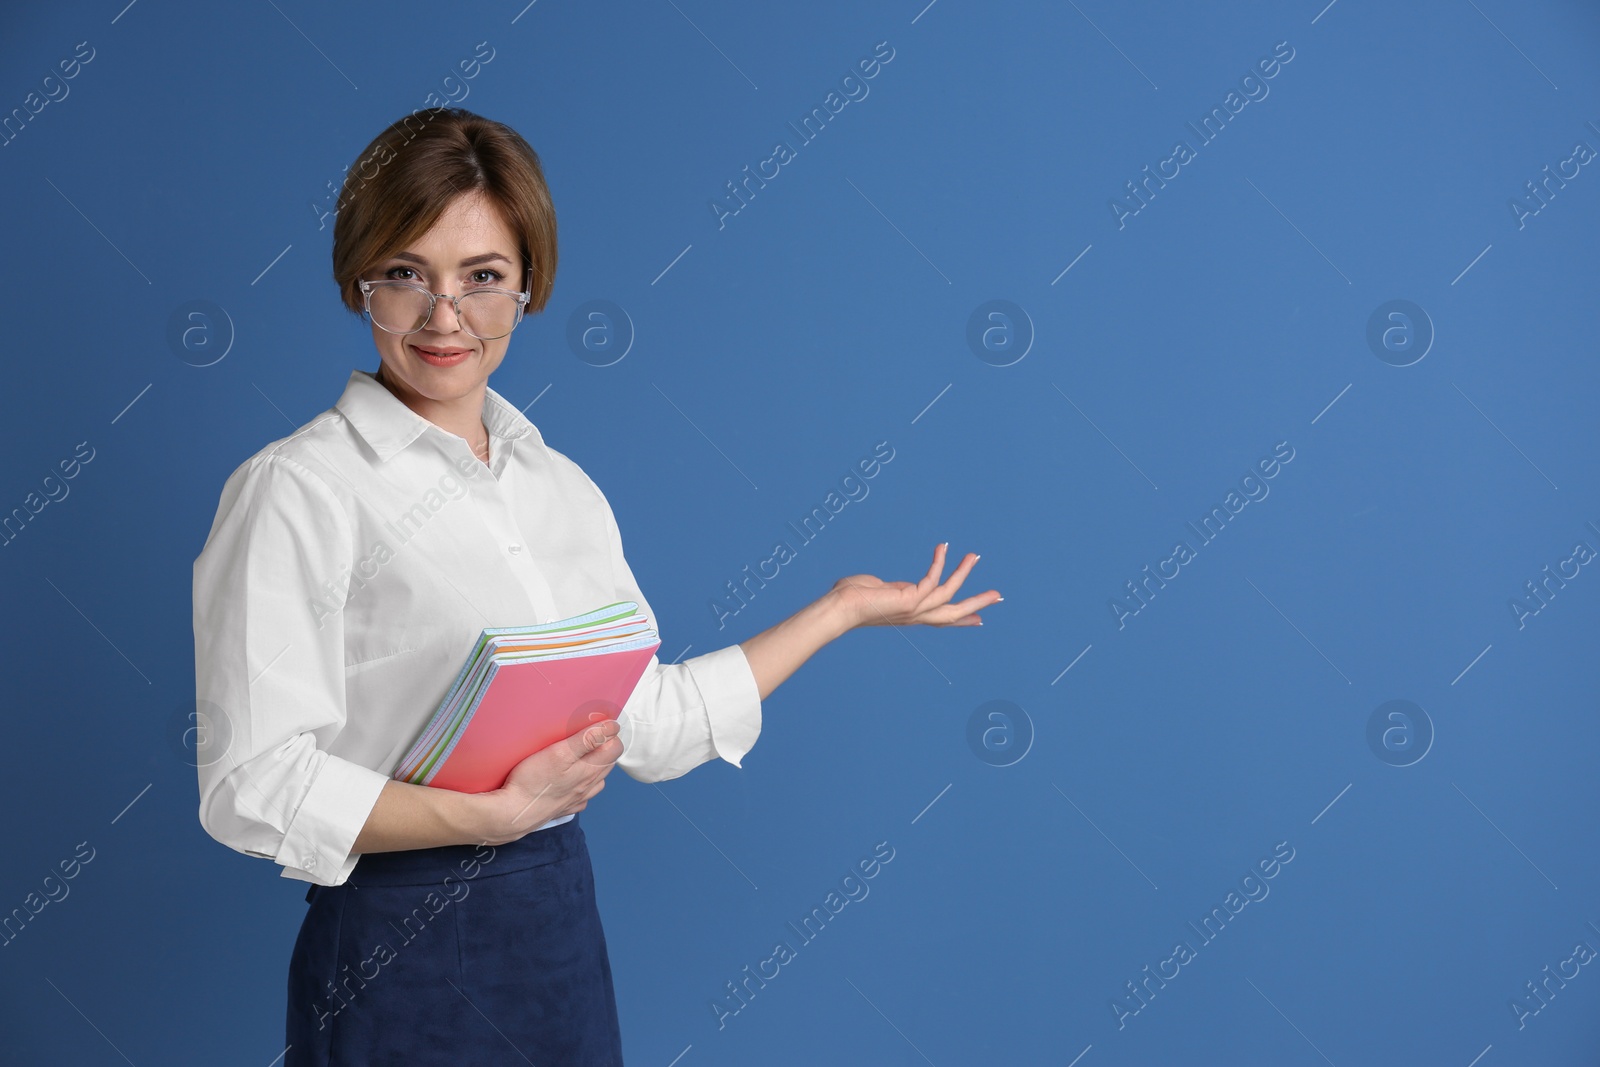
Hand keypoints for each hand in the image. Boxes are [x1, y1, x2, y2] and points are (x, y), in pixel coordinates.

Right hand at [480, 718, 622, 843]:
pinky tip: (572, 780)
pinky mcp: (564, 808)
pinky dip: (582, 786)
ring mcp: (577, 799)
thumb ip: (586, 740)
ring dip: (595, 766)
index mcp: (590, 771)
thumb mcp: (559, 753)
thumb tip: (610, 728)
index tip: (599, 723)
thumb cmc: (532, 783)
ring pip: (596, 780)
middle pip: (608, 763)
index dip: (610, 734)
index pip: (615, 749)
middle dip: (604, 747)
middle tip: (590, 734)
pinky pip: (582, 796)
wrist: (513, 813)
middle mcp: (587, 786)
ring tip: (582, 755)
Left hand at [829, 542, 999, 630]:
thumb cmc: (849, 597)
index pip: (941, 618)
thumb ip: (889, 587)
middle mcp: (915, 616)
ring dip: (963, 573)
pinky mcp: (910, 599)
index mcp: (910, 614)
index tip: (979, 619)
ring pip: (950, 595)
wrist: (839, 607)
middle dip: (977, 604)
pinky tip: (943, 547)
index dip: (962, 619)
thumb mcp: (876, 590)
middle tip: (998, 596)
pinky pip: (932, 578)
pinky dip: (939, 561)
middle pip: (954, 614)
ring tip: (975, 556)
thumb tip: (887, 585)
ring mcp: (914, 609)